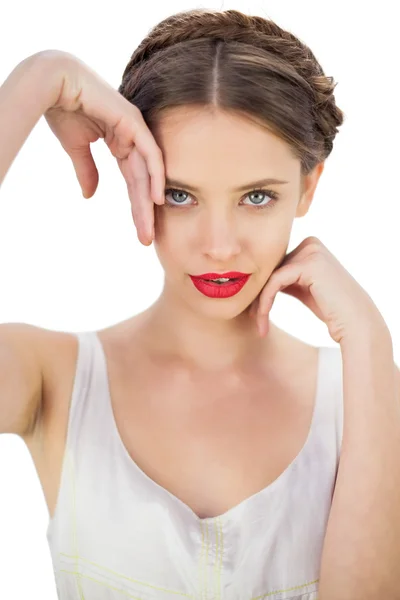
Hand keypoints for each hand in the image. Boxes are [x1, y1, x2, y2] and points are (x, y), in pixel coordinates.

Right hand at [41, 50, 164, 245]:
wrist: (54, 84)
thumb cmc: (64, 109)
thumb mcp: (77, 148)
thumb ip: (87, 171)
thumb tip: (90, 196)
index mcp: (122, 144)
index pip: (134, 182)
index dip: (137, 207)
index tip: (139, 232)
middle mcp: (133, 138)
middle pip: (143, 182)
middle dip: (145, 212)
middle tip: (146, 239)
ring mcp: (135, 129)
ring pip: (148, 173)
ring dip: (149, 202)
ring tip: (149, 228)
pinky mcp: (133, 122)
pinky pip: (150, 153)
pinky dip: (156, 175)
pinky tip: (157, 198)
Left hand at [249, 236, 385, 343]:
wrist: (354, 321)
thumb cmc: (330, 309)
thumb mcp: (302, 288)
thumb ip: (286, 278)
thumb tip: (257, 276)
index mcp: (310, 246)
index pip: (275, 265)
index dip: (262, 288)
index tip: (254, 313)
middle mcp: (311, 243)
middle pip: (271, 269)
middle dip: (259, 295)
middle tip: (253, 319)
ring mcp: (311, 251)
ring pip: (270, 276)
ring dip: (260, 303)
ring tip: (258, 325)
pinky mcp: (308, 264)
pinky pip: (274, 282)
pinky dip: (265, 302)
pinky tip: (263, 320)